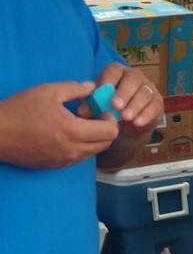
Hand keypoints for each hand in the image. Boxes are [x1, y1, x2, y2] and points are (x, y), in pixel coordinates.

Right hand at [0, 81, 118, 168]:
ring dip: (94, 139)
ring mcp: (64, 160)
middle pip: (106, 144)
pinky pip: (79, 158)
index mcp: (73, 132)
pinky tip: (68, 134)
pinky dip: (82, 147)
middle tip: (94, 116)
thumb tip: (92, 87)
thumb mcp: (48, 91)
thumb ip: (75, 88)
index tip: (102, 109)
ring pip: (93, 153)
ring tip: (81, 124)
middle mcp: (72, 150)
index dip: (111, 119)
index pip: (110, 132)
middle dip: (106, 130)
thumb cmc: (20, 110)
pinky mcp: (55, 165)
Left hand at [96, 63, 163, 133]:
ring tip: (125, 118)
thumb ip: (90, 107)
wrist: (126, 126)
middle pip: (132, 79)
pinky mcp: (157, 102)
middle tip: (116, 106)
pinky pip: (154, 106)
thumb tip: (82, 111)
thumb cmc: (108, 110)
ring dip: (135, 106)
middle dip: (124, 93)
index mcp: (117, 72)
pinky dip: (146, 115)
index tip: (102, 91)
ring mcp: (148, 88)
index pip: (114, 70)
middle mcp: (134, 76)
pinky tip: (137, 123)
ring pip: (144, 93)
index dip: (108, 80)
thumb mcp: (96, 108)